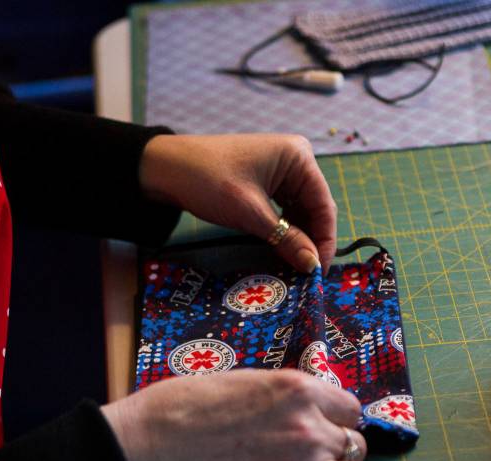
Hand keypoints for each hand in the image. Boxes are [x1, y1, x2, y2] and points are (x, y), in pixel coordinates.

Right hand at [100, 370, 376, 460]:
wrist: (153, 448)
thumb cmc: (187, 408)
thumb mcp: (248, 381)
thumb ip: (287, 399)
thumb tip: (307, 412)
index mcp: (299, 391)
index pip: (351, 409)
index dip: (335, 421)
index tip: (318, 429)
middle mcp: (312, 428)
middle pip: (357, 446)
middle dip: (337, 451)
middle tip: (308, 457)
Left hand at [138, 134, 337, 272]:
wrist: (166, 168)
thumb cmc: (208, 180)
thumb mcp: (250, 213)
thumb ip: (286, 239)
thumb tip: (313, 266)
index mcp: (299, 157)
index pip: (324, 205)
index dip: (325, 240)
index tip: (318, 270)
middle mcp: (296, 161)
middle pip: (315, 209)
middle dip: (311, 241)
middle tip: (307, 273)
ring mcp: (282, 171)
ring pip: (301, 213)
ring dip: (298, 239)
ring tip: (294, 266)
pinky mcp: (268, 182)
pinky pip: (286, 210)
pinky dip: (285, 231)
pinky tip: (282, 250)